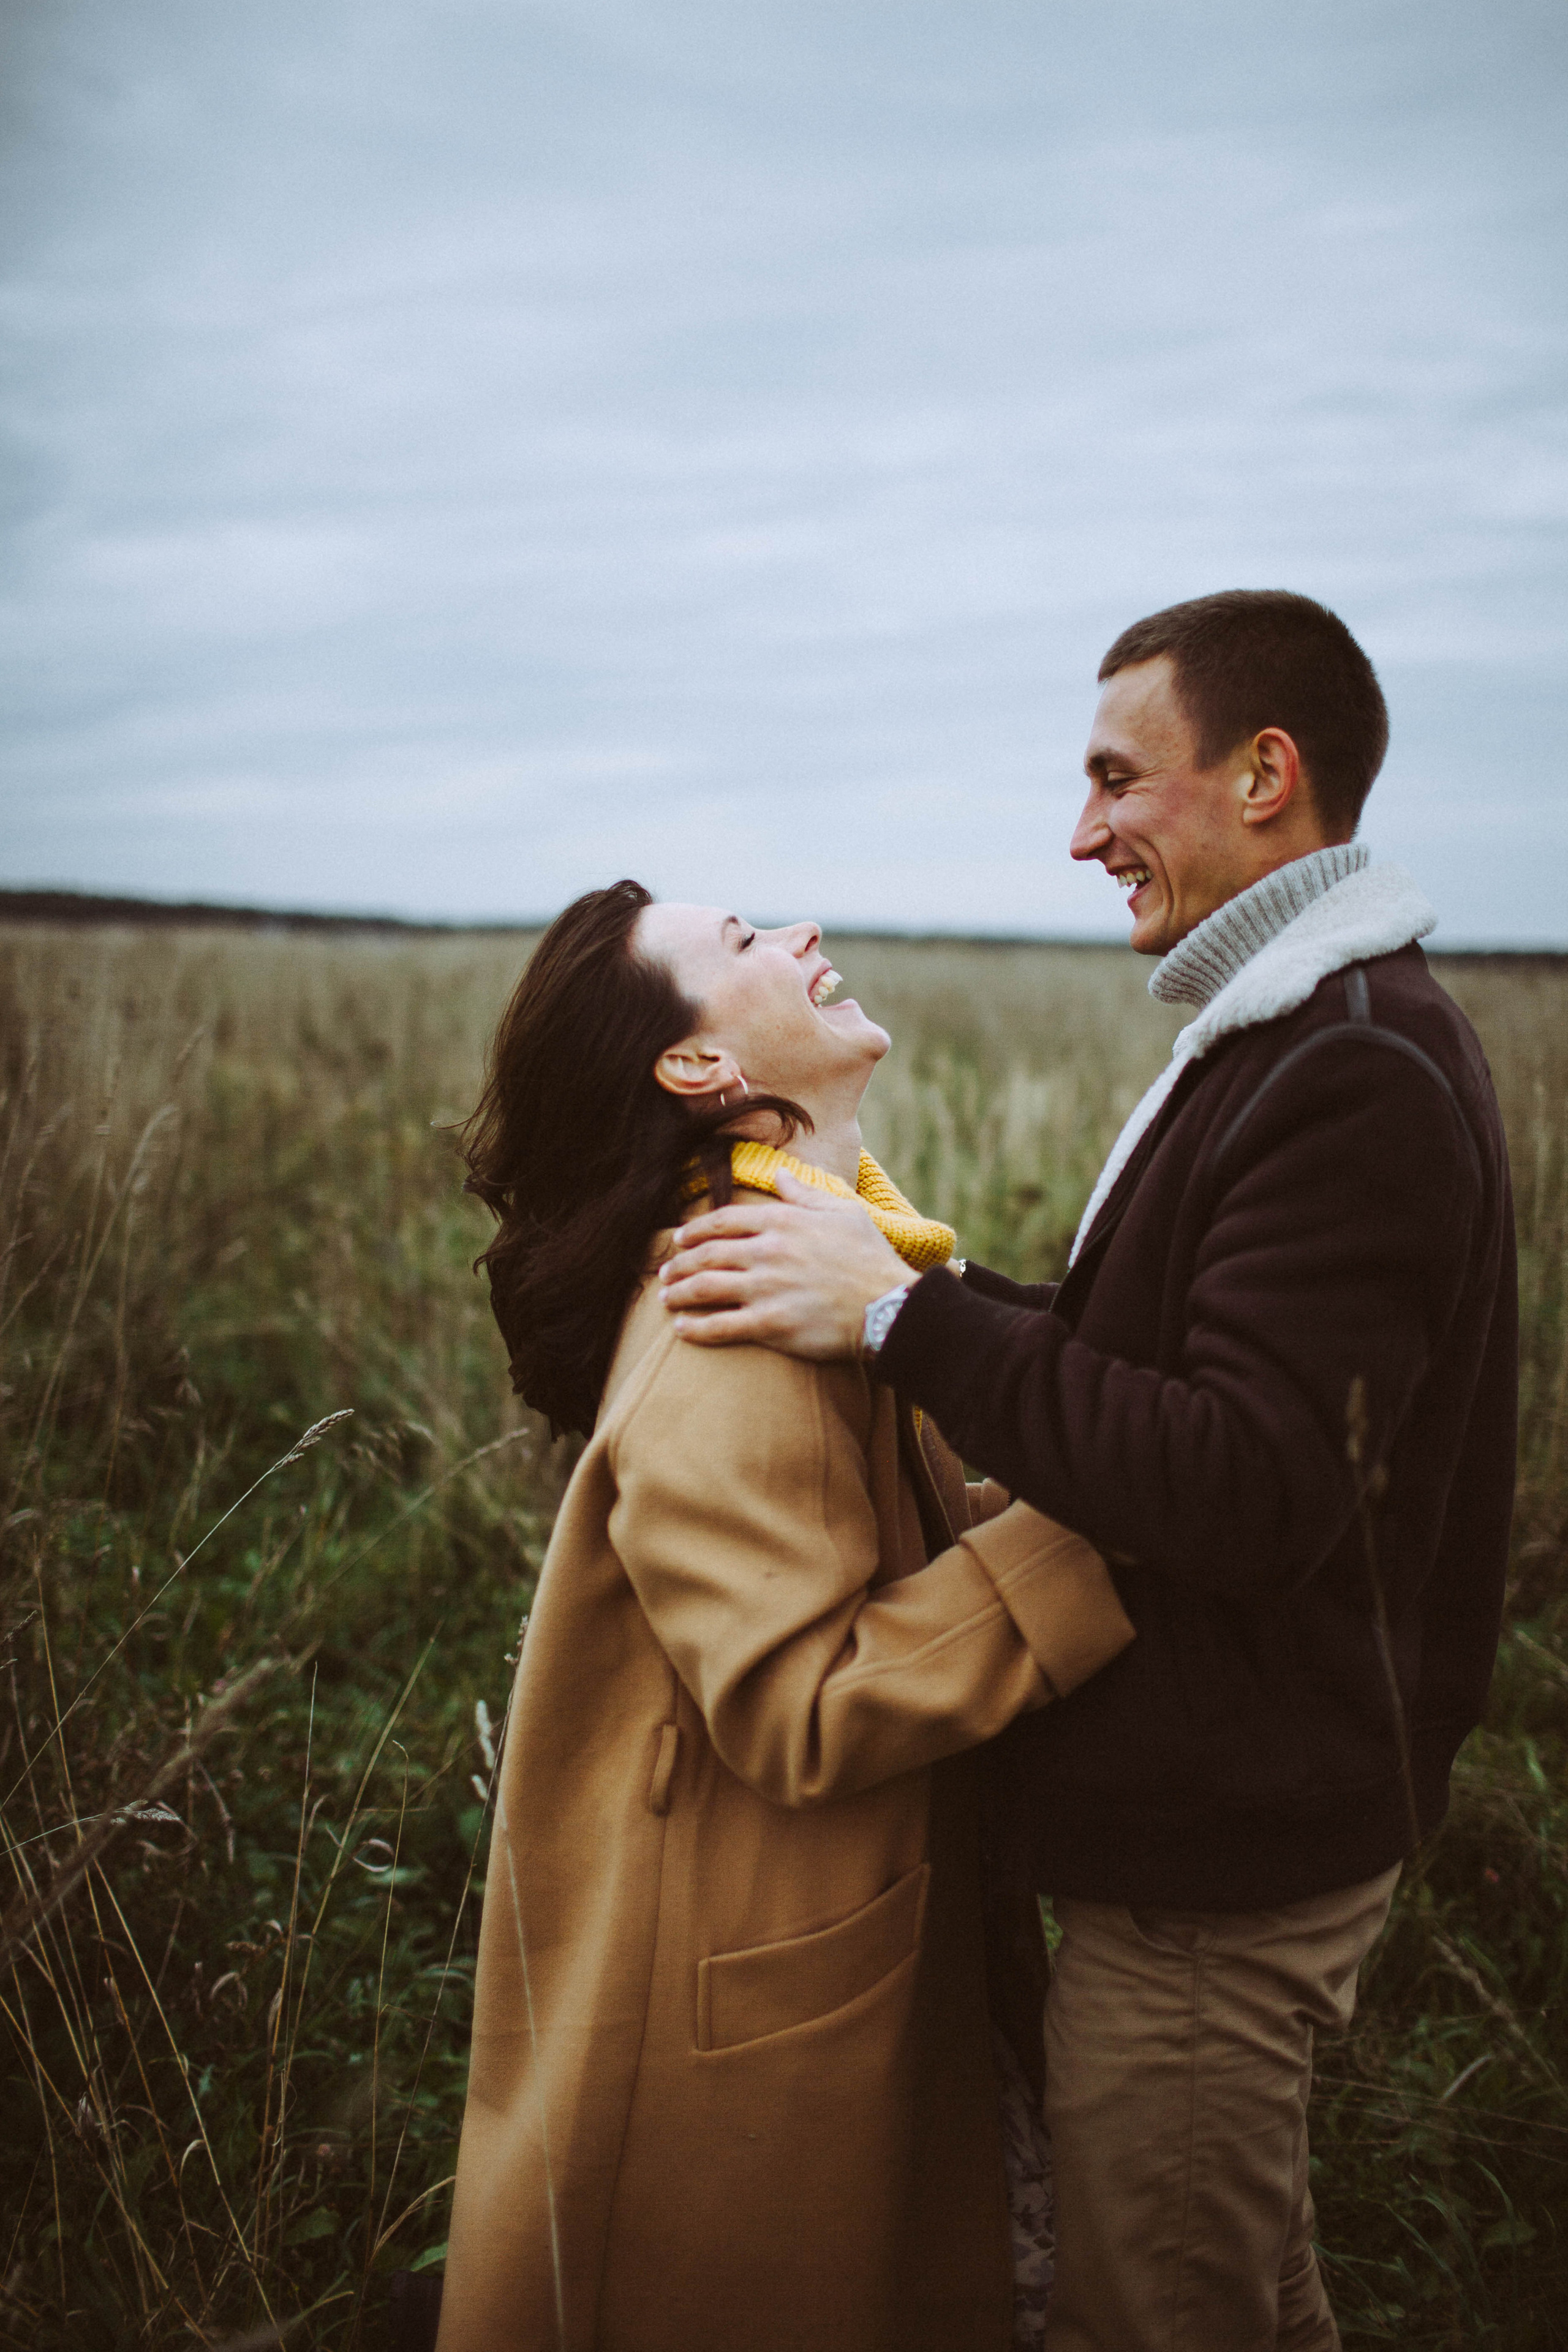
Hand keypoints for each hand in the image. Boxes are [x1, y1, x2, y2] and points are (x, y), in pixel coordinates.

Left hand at [658, 1169, 913, 1357]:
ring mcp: (766, 1288)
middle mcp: (768, 1251)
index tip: (680, 1238)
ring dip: (678, 1293)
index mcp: (783, 1222)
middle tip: (664, 1272)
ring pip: (705, 1287)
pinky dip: (695, 1328)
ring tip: (667, 1298)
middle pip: (707, 1253)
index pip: (724, 1220)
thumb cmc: (871, 1260)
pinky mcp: (770, 1324)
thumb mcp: (844, 1214)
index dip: (696, 1230)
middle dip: (678, 1263)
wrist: (889, 1307)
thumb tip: (780, 1174)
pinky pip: (720, 1326)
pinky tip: (681, 1330)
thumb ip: (805, 1195)